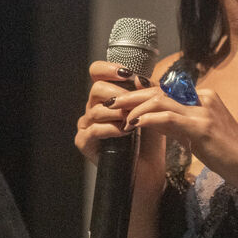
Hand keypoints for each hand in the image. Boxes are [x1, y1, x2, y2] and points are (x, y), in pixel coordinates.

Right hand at [76, 61, 166, 188]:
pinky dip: (111, 129)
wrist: (149, 169)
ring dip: (118, 114)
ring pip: (96, 110)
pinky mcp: (84, 142)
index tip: (127, 74)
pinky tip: (125, 132)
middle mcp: (93, 108)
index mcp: (106, 97)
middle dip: (119, 95)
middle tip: (136, 104)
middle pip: (96, 89)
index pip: (97, 72)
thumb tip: (140, 78)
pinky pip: (94, 130)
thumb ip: (147, 92)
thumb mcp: (152, 111)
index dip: (108, 68)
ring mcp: (86, 125)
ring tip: (134, 120)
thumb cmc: (150, 140)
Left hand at [113, 82, 237, 188]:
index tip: (124, 104)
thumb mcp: (198, 135)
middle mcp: (203, 98)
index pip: (165, 92)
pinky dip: (148, 119)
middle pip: (159, 92)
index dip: (141, 96)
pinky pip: (168, 118)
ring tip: (119, 115)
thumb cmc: (227, 154)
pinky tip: (134, 125)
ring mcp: (203, 111)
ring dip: (136, 107)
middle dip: (132, 97)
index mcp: (204, 97)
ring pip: (160, 101)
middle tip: (112, 104)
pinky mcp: (202, 127)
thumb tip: (153, 122)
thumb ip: (178, 125)